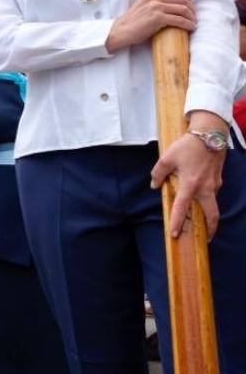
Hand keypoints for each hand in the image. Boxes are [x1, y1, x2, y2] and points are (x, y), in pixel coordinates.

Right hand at [106, 0, 196, 52]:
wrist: (122, 30)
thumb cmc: (135, 19)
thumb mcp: (145, 2)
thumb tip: (178, 0)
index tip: (190, 3)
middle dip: (192, 8)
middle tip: (193, 16)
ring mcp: (155, 6)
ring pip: (183, 9)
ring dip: (191, 17)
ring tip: (193, 22)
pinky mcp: (157, 18)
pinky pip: (179, 20)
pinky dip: (187, 24)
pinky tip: (190, 27)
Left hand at [151, 113, 225, 239]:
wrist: (210, 134)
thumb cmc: (187, 146)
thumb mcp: (167, 157)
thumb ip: (158, 173)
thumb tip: (154, 185)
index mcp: (190, 184)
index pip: (182, 208)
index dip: (178, 222)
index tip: (175, 234)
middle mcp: (206, 188)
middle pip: (212, 214)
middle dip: (210, 229)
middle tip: (205, 238)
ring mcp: (215, 185)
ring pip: (213, 204)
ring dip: (209, 214)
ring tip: (201, 221)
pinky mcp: (218, 180)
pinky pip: (213, 194)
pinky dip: (207, 200)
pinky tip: (199, 198)